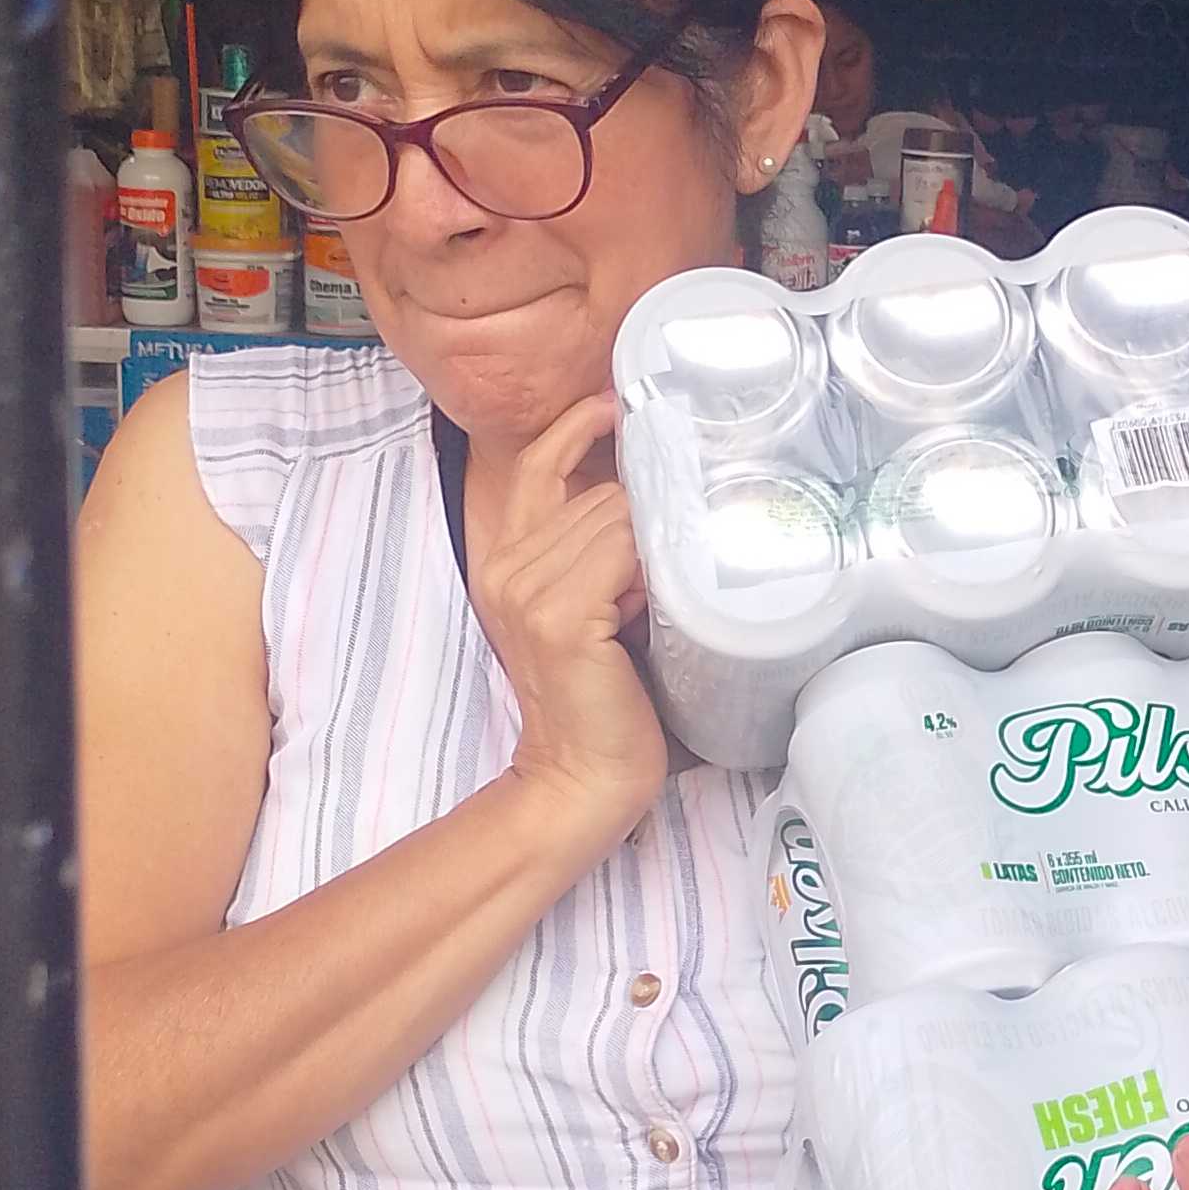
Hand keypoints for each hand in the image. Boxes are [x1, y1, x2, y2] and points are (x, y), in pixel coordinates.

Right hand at [467, 397, 668, 861]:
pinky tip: (666, 603)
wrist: (581, 784)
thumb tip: (662, 497)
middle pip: (599, 493)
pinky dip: (659, 568)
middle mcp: (506, 566)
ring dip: (659, 544)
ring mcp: (527, 589)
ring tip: (669, 596)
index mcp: (506, 561)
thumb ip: (607, 558)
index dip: (582, 430)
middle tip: (682, 551)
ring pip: (618, 517)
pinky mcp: (560, 615)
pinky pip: (627, 551)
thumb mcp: (601, 614)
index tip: (623, 406)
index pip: (541, 466)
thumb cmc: (607, 705)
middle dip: (649, 512)